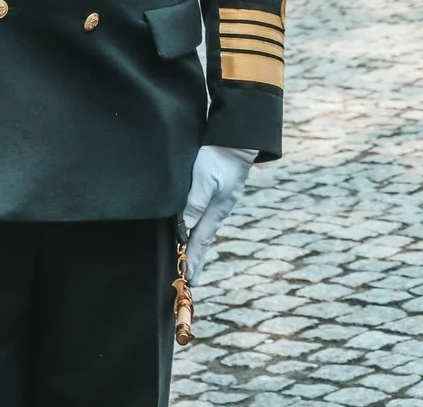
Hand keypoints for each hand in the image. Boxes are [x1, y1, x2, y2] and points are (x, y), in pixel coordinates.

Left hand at [181, 144, 256, 282]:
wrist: (236, 140)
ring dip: (197, 248)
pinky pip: (205, 219)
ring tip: (192, 263)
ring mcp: (219, 203)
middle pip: (203, 241)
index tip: (188, 281)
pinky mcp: (217, 194)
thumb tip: (186, 227)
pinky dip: (199, 232)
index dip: (192, 261)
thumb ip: (195, 202)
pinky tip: (196, 231)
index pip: (200, 242)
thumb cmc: (220, 158)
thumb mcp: (206, 179)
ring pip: (204, 231)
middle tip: (191, 282)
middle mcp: (217, 211)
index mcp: (215, 211)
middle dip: (197, 261)